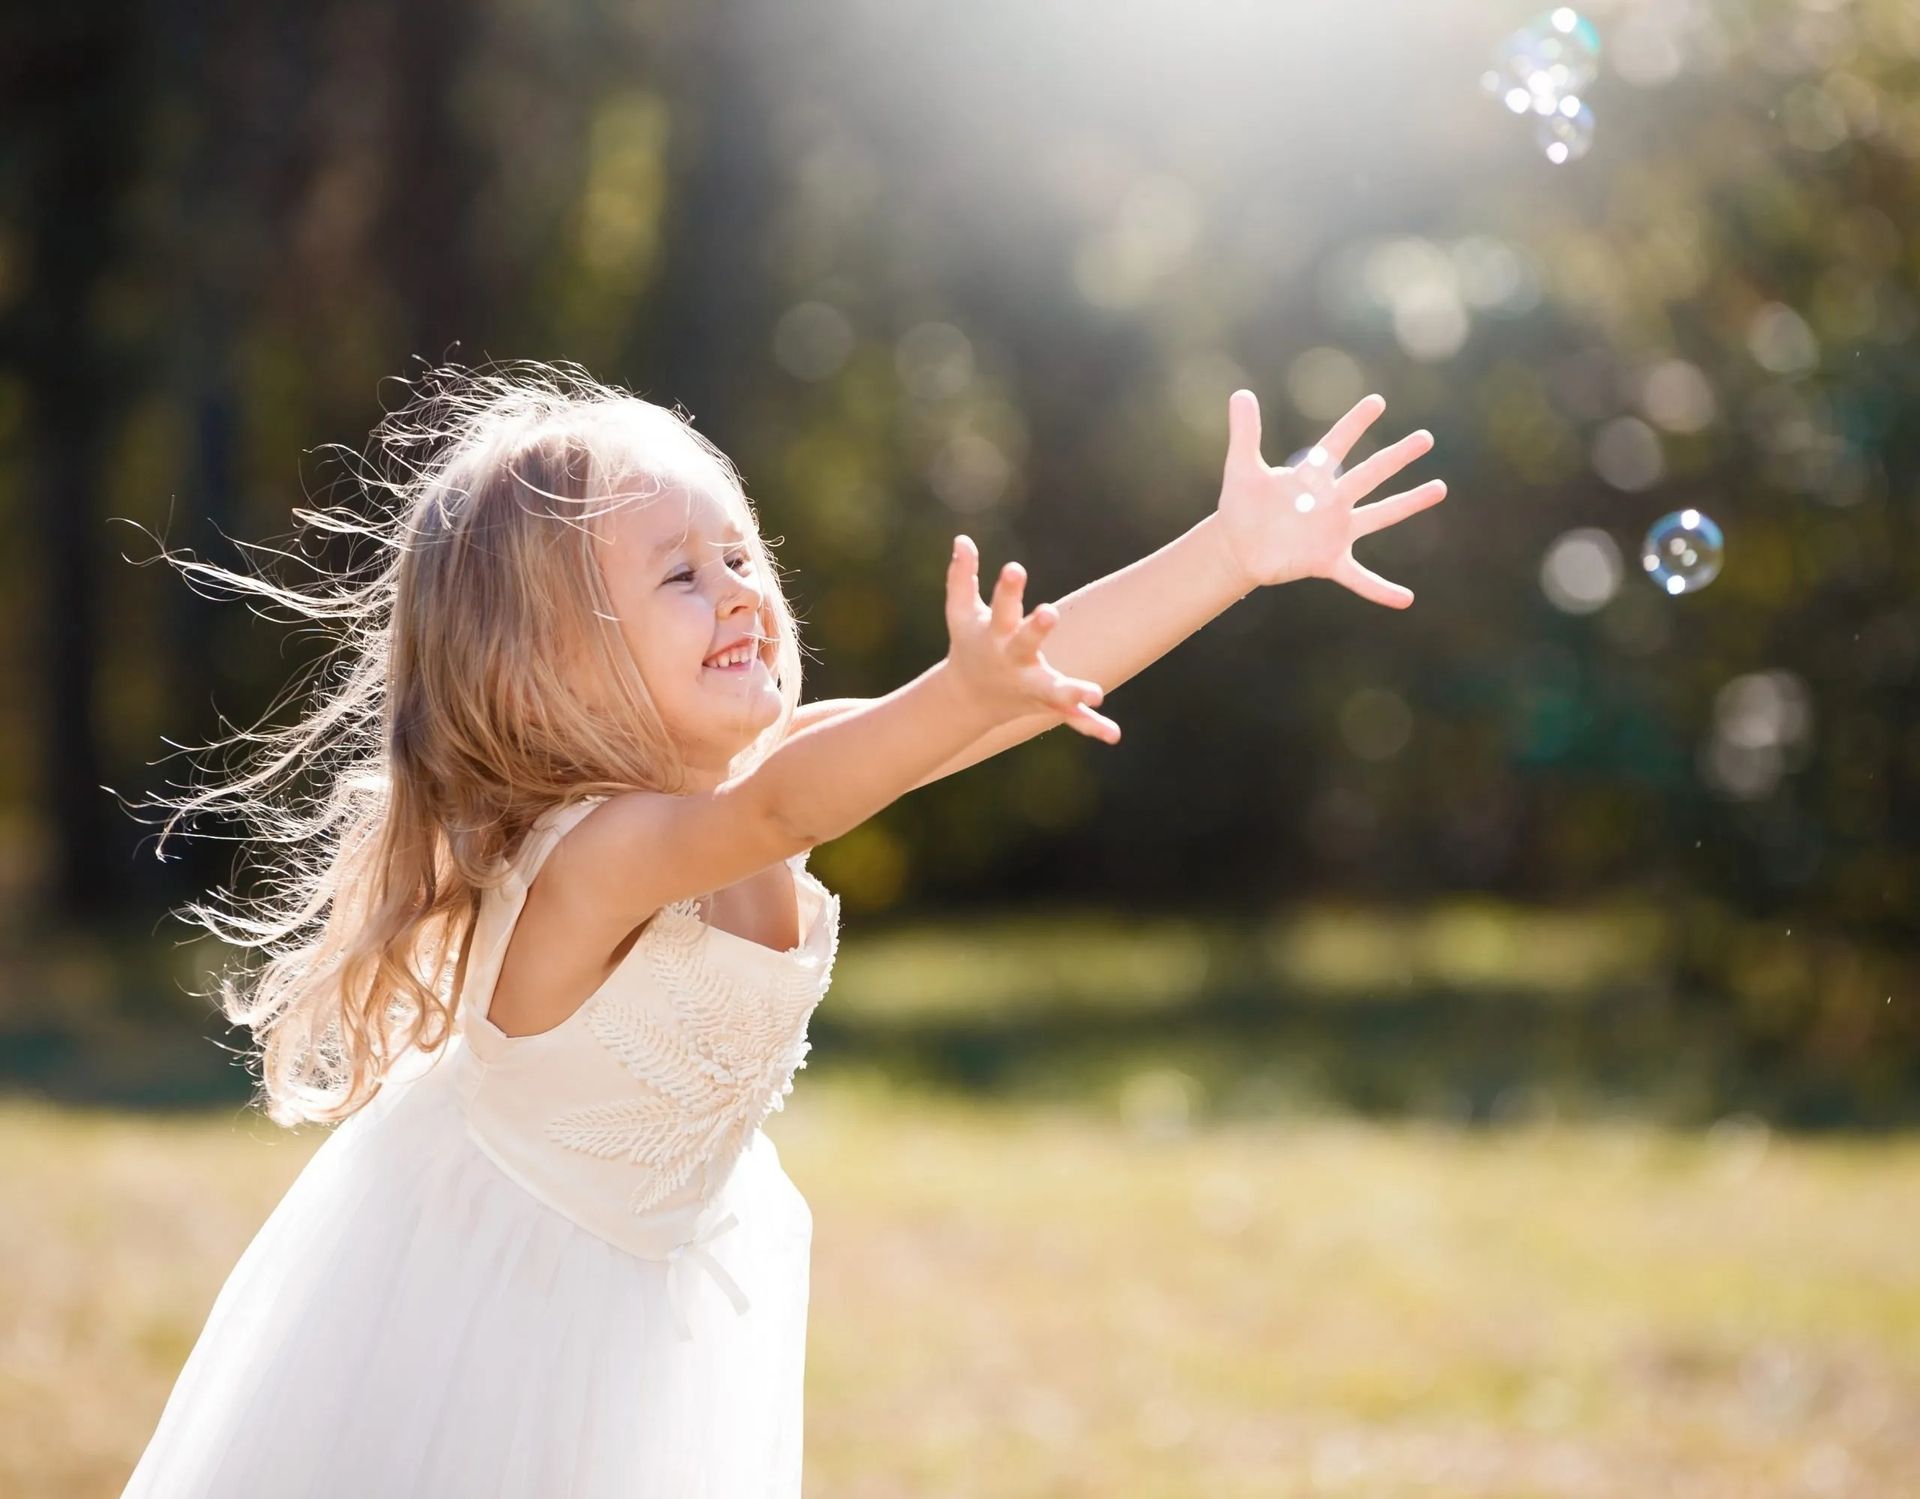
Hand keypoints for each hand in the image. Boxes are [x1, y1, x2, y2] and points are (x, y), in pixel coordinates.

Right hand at [944, 535, 1120, 743]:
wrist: (968, 697)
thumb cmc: (970, 643)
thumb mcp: (961, 612)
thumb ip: (961, 576)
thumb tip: (962, 538)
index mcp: (994, 635)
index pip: (1001, 607)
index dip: (1007, 588)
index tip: (1015, 567)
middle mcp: (1012, 660)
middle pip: (1024, 644)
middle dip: (1035, 630)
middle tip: (1049, 612)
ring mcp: (1030, 684)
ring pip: (1051, 689)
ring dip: (1071, 691)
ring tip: (1095, 693)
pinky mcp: (1046, 702)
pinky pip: (1071, 718)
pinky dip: (1091, 726)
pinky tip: (1114, 734)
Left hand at [1212, 389, 1446, 607]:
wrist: (1237, 547)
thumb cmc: (1241, 505)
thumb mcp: (1241, 468)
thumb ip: (1245, 432)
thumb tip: (1240, 393)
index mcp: (1312, 477)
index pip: (1337, 444)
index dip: (1354, 423)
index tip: (1376, 401)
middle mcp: (1331, 500)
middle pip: (1370, 474)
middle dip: (1397, 456)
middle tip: (1425, 437)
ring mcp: (1334, 531)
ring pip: (1379, 515)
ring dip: (1408, 503)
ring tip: (1440, 488)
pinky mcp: (1328, 561)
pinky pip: (1360, 578)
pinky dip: (1381, 590)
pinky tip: (1405, 600)